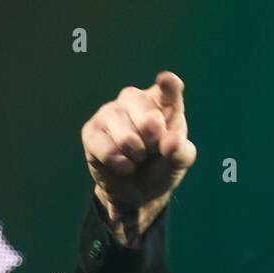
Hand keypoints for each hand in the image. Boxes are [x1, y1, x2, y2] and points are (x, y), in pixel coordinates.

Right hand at [81, 71, 196, 245]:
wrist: (138, 190)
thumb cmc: (161, 167)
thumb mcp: (178, 163)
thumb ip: (181, 152)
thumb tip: (172, 141)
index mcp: (162, 103)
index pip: (168, 89)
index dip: (168, 85)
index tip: (167, 81)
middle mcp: (134, 99)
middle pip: (150, 122)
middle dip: (154, 146)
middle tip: (151, 151)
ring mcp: (110, 111)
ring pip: (128, 140)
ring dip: (136, 157)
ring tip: (137, 156)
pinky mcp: (91, 130)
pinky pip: (110, 152)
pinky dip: (121, 166)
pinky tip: (122, 163)